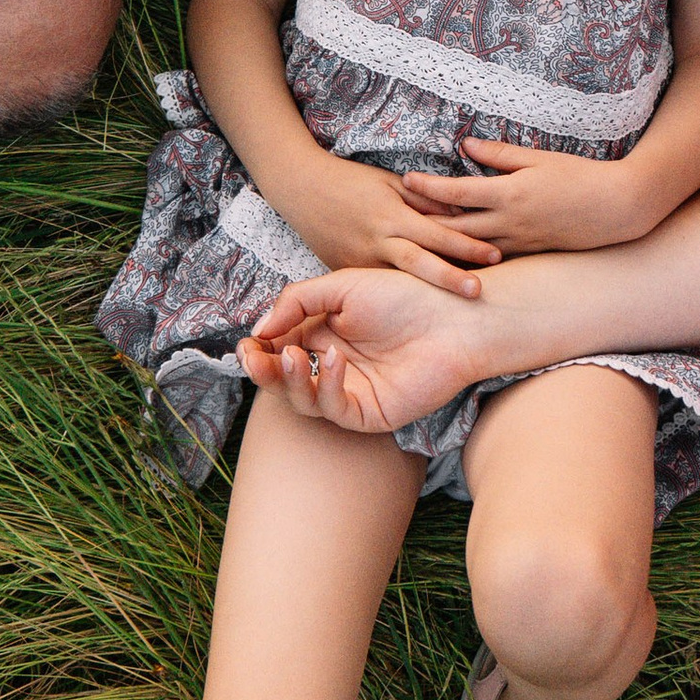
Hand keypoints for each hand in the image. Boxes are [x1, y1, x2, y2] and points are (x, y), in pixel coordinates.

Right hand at [242, 267, 496, 433]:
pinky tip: (333, 359)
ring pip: (301, 399)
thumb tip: (259, 330)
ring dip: (288, 379)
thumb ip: (297, 302)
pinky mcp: (370, 412)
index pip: (277, 348)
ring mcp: (350, 391)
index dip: (258, 349)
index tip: (246, 344)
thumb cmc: (404, 295)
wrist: (454, 317)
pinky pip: (333, 409)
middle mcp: (332, 365)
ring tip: (289, 355)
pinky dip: (324, 386)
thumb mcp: (341, 286)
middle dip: (262, 371)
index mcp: (323, 335)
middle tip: (252, 359)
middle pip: (282, 379)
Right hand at [277, 154, 494, 297]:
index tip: (495, 256)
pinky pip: (380, 287)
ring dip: (431, 293)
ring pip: (401, 283)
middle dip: (451, 278)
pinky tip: (425, 308)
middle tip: (481, 292)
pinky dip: (402, 296)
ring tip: (463, 306)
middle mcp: (376, 243)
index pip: (435, 234)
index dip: (466, 246)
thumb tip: (463, 215)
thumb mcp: (389, 182)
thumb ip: (425, 200)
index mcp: (390, 216)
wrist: (300, 189)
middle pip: (420, 264)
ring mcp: (360, 263)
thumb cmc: (350, 181)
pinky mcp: (347, 274)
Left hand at [397, 136, 642, 255]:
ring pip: (470, 250)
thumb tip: (464, 147)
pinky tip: (452, 260)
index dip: (429, 188)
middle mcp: (509, 224)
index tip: (405, 181)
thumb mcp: (538, 158)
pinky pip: (491, 261)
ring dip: (442, 247)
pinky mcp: (529, 256)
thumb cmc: (580, 176)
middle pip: (455, 228)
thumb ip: (499, 155)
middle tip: (395, 218)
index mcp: (510, 194)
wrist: (619, 209)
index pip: (458, 193)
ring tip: (414, 243)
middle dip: (424, 224)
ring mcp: (519, 244)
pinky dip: (469, 259)